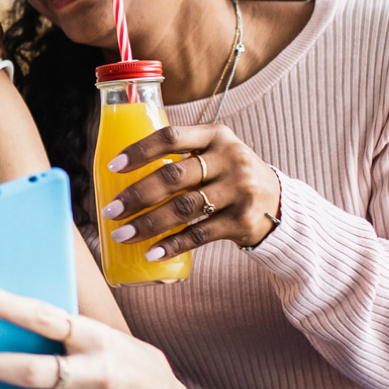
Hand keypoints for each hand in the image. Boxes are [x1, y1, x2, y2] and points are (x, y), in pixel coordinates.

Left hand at [100, 124, 280, 257]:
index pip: (171, 137)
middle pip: (174, 176)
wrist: (278, 202)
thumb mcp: (214, 153)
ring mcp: (239, 190)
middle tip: (110, 211)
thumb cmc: (227, 175)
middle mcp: (231, 159)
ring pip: (184, 208)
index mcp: (216, 135)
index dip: (139, 151)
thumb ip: (180, 156)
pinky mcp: (243, 220)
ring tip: (122, 235)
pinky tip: (152, 253)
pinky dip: (173, 245)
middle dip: (137, 195)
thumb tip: (120, 175)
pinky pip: (200, 234)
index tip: (113, 167)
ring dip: (148, 224)